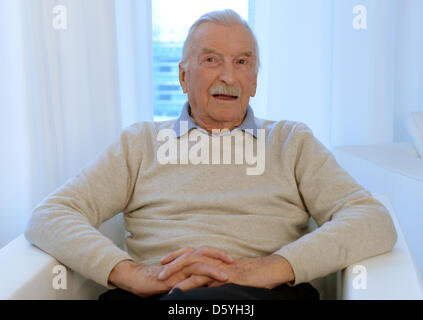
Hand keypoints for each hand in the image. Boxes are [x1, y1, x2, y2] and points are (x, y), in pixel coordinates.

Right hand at [108, 246, 233, 296]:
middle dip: (220, 255)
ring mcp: (178, 267)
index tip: (231, 259)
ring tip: (227, 275)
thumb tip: (205, 280)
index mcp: (186, 258)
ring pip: (199, 262)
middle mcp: (183, 259)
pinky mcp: (173, 276)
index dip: (218, 253)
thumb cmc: (158, 279)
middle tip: (234, 261)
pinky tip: (205, 283)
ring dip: (214, 268)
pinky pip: (188, 275)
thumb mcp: (178, 277)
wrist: (137, 279)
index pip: (205, 252)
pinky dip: (199, 278)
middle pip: (205, 251)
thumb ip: (190, 276)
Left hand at [159, 247, 294, 291]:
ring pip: (194, 268)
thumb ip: (217, 274)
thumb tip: (206, 281)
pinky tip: (184, 292)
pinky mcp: (226, 277)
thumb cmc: (251, 273)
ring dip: (178, 275)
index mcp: (215, 257)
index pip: (192, 252)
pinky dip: (193, 286)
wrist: (269, 271)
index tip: (164, 261)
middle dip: (172, 263)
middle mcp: (215, 259)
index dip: (177, 255)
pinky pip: (206, 280)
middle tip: (159, 272)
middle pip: (189, 256)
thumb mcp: (231, 272)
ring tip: (164, 283)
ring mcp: (220, 267)